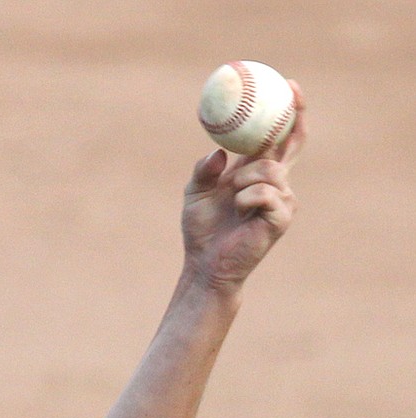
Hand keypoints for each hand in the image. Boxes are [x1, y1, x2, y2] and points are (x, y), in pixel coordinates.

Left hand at [181, 81, 306, 289]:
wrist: (205, 264)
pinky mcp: (282, 218)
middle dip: (290, 120)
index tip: (289, 85)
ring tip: (231, 199)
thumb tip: (218, 152)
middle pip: (289, 146)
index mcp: (256, 173)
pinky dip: (245, 198)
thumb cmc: (202, 230)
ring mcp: (282, 200)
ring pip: (269, 170)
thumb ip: (203, 169)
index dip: (288, 113)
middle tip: (288, 95)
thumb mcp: (195, 193)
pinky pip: (264, 193)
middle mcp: (275, 183)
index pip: (279, 138)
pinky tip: (238, 211)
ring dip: (244, 180)